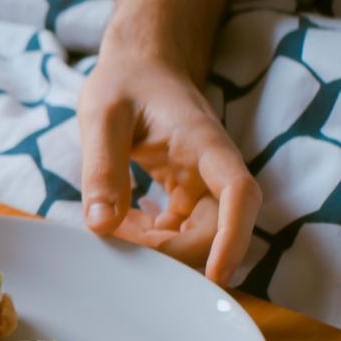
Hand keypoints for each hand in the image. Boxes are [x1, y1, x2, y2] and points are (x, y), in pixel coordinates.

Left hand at [77, 50, 260, 284]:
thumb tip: (101, 225)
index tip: (216, 276)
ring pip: (200, 233)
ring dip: (162, 247)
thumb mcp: (101, 116)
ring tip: (114, 232)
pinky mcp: (187, 190)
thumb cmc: (123, 82)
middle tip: (121, 245)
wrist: (138, 65)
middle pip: (219, 227)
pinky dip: (154, 236)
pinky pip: (181, 227)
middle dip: (176, 251)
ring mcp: (203, 181)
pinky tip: (121, 226)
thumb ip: (102, 168)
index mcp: (203, 142)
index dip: (233, 239)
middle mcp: (213, 166)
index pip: (239, 193)